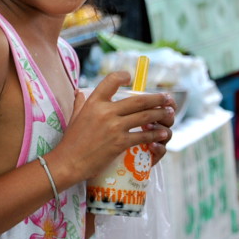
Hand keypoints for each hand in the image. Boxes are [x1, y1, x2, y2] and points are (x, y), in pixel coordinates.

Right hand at [49, 72, 173, 185]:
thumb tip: (79, 91)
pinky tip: (162, 133)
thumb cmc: (70, 140)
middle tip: (167, 98)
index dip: (123, 76)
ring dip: (160, 114)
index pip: (111, 81)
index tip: (132, 78)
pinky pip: (142, 135)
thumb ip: (80, 103)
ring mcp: (114, 127)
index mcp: (94, 102)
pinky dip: (155, 134)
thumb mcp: (74, 116)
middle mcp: (105, 111)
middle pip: (137, 100)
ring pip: (144, 116)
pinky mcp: (120, 142)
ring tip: (169, 113)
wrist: (69, 162)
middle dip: (156, 98)